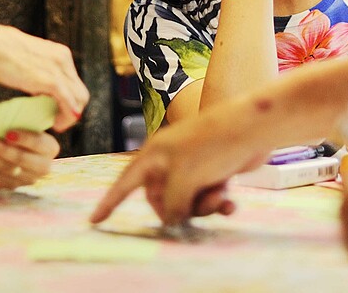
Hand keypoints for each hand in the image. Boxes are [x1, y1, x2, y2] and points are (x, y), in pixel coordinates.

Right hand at [0, 23, 89, 130]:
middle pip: (81, 92)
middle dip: (72, 112)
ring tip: (55, 125)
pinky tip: (55, 124)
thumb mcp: (26, 59)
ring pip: (79, 99)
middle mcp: (63, 59)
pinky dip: (66, 115)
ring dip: (70, 117)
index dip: (68, 101)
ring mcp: (58, 69)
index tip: (55, 112)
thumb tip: (38, 86)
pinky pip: (68, 101)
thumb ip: (37, 70)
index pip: (74, 83)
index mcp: (59, 53)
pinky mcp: (49, 79)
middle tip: (56, 123)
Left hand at [0, 129, 59, 188]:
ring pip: (8, 171)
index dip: (24, 139)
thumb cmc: (19, 130)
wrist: (15, 147)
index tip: (8, 133)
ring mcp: (28, 180)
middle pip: (22, 160)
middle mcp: (43, 167)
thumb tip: (1, 124)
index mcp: (50, 148)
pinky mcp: (13, 187)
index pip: (38, 143)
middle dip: (3, 151)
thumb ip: (20, 124)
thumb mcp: (24, 125)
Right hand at [90, 100, 269, 224]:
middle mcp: (169, 160)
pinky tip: (231, 202)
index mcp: (153, 156)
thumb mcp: (182, 181)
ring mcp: (191, 165)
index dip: (109, 203)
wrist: (253, 128)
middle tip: (199, 204)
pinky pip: (206, 196)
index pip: (124, 184)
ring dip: (204, 206)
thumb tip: (171, 219)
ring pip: (187, 201)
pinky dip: (218, 201)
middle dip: (179, 209)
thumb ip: (170, 206)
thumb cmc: (212, 147)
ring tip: (221, 197)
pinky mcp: (212, 170)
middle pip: (160, 200)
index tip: (94, 220)